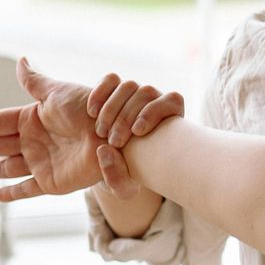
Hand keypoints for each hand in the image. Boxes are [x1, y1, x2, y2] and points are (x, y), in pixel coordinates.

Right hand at [0, 58, 135, 202]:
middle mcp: (35, 141)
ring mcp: (42, 162)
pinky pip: (27, 189)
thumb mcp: (57, 93)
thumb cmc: (89, 110)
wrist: (115, 136)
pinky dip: (13, 193)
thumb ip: (35, 82)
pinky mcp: (51, 182)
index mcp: (33, 118)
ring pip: (8, 167)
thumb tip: (20, 61)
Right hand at [87, 72, 184, 200]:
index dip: (156, 112)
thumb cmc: (123, 174)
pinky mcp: (112, 88)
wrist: (107, 162)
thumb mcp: (122, 186)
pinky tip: (91, 112)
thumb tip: (106, 151)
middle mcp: (152, 103)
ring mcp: (132, 94)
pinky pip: (111, 78)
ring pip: (129, 86)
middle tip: (113, 140)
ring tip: (100, 131)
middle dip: (127, 117)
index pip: (172, 101)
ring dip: (113, 108)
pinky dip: (101, 92)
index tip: (138, 132)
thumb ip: (118, 180)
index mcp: (167, 122)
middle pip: (147, 93)